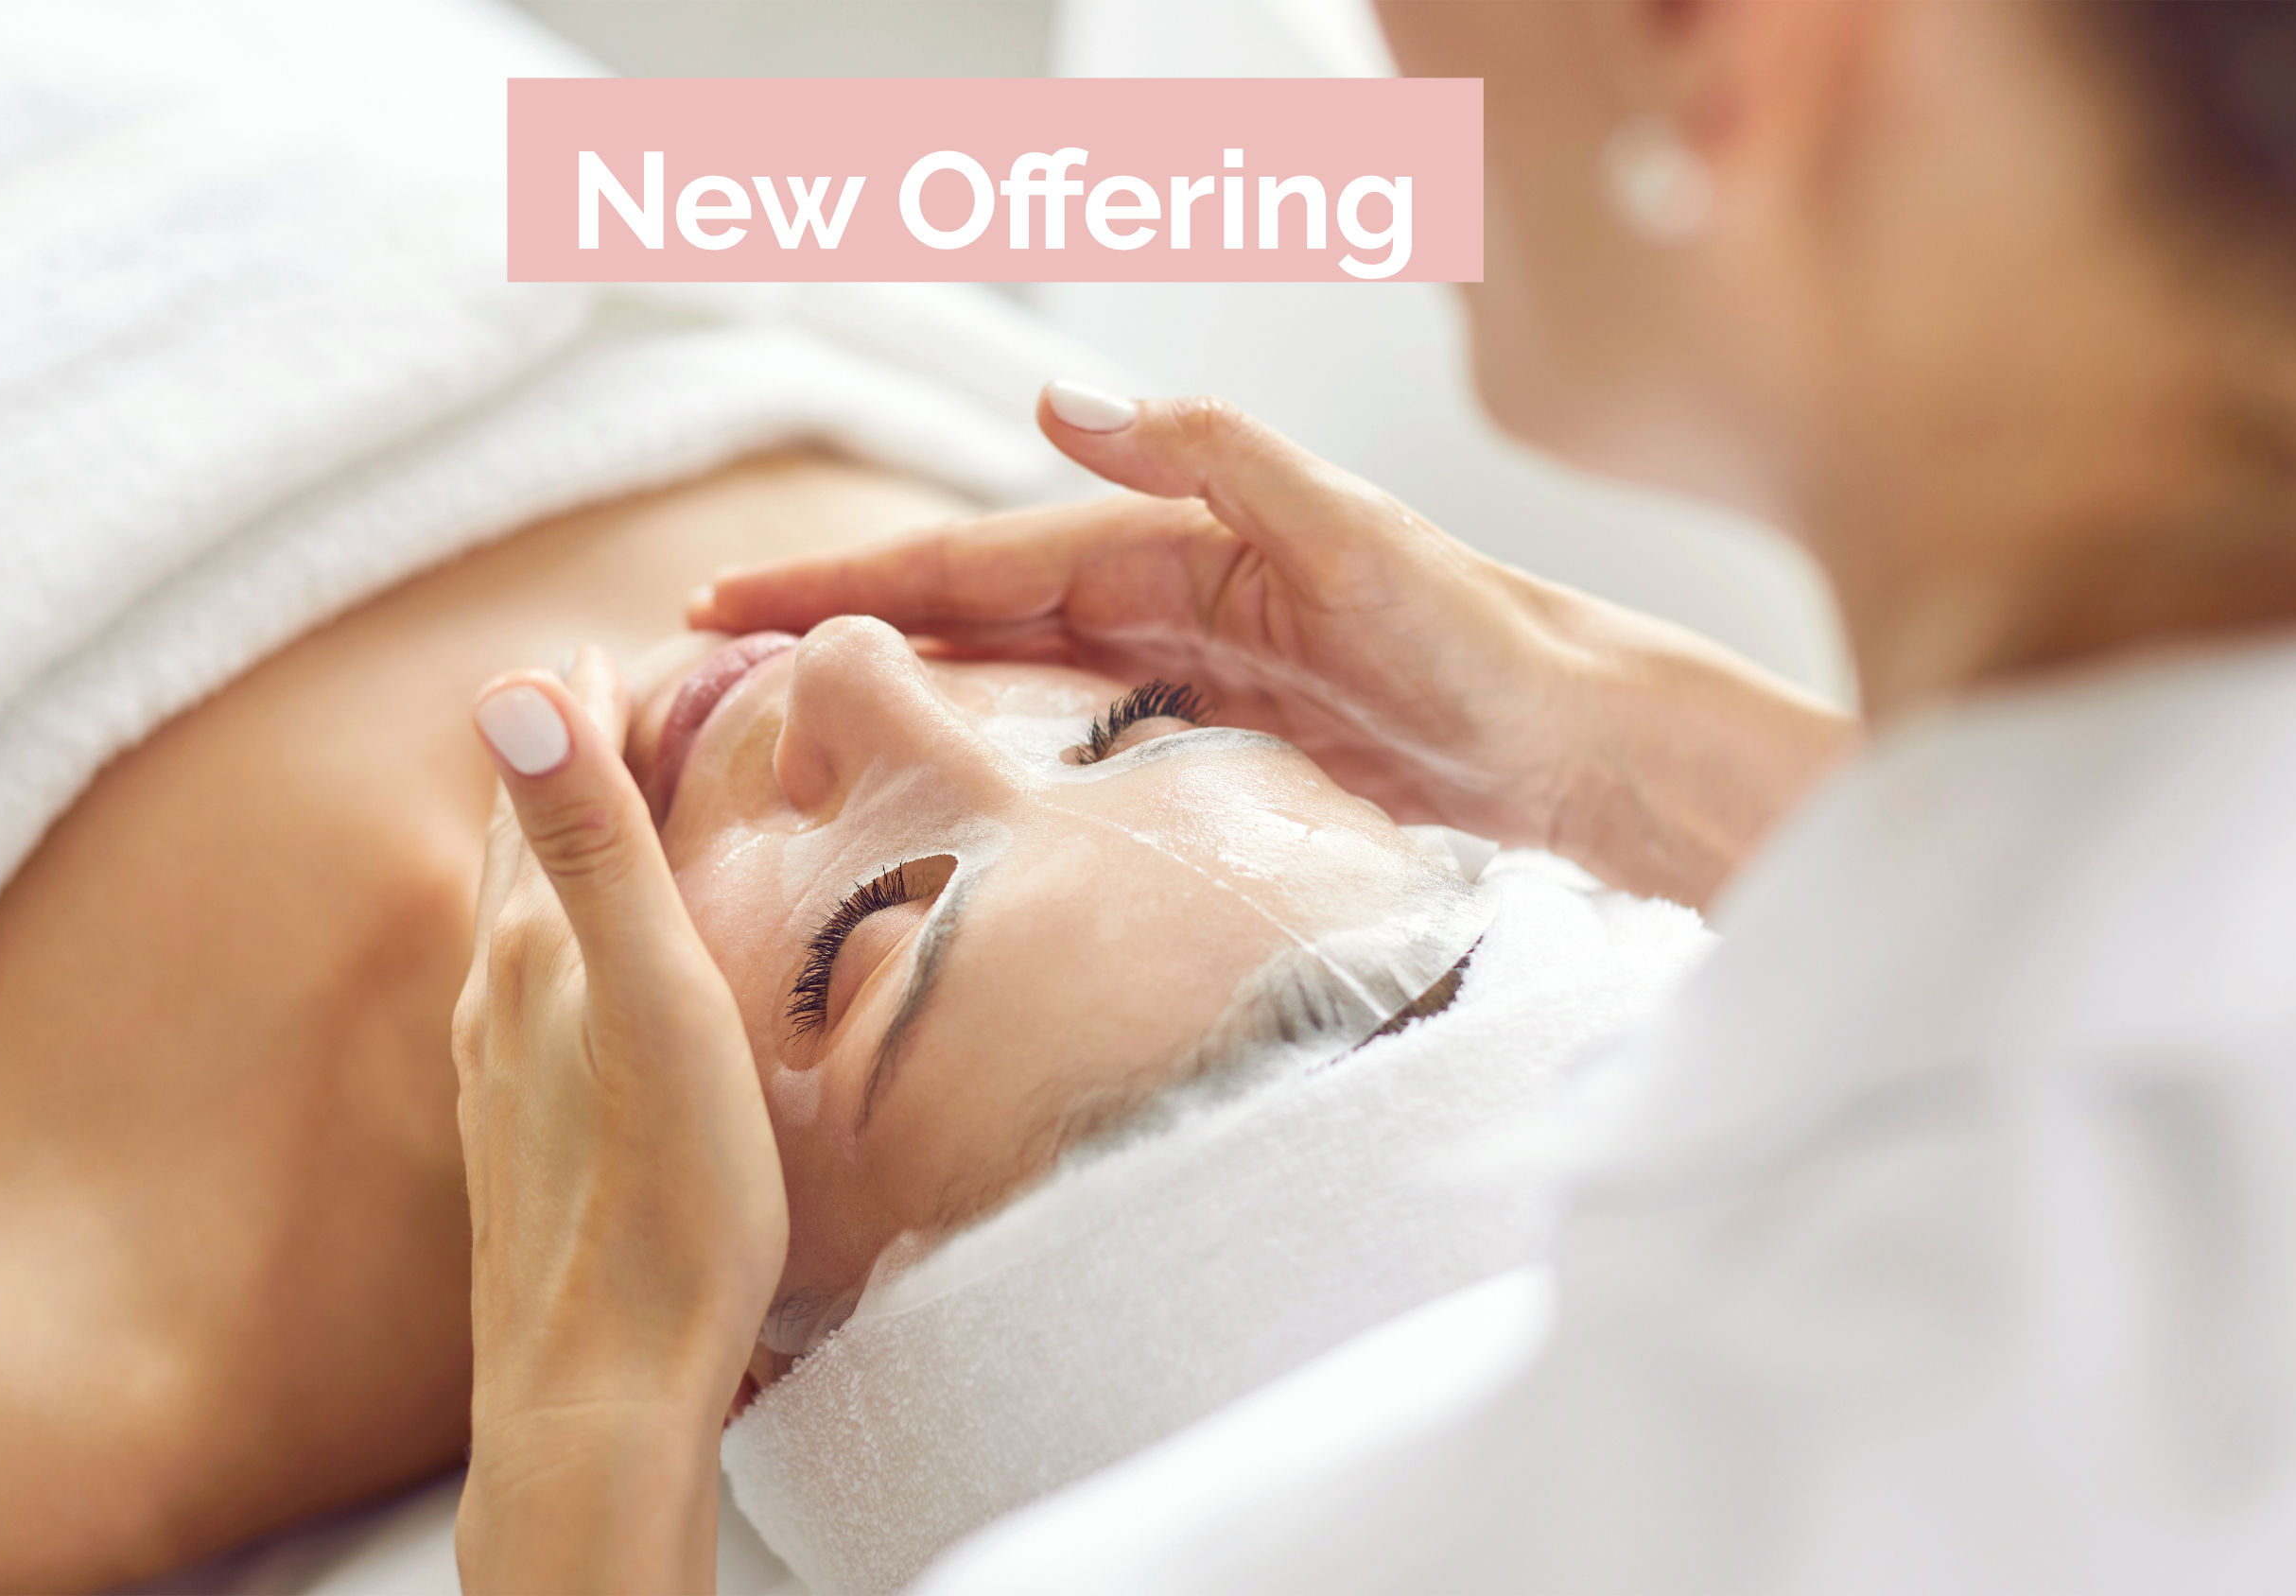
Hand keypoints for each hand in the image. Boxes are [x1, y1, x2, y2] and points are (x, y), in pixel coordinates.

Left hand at [451, 647, 784, 1595]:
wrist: (596, 1399)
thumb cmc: (660, 1210)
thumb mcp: (656, 1004)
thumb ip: (592, 844)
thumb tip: (510, 684)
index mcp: (532, 945)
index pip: (551, 764)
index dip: (604, 686)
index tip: (666, 630)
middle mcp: (495, 994)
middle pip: (529, 830)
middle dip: (586, 747)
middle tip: (654, 687)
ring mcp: (499, 1070)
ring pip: (531, 912)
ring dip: (581, 841)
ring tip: (642, 805)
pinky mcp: (520, 1134)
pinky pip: (545, 989)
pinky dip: (581, 929)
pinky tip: (613, 971)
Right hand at [696, 388, 1849, 904]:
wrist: (1590, 751)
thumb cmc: (1488, 642)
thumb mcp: (1355, 534)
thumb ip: (1217, 459)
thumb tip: (1062, 399)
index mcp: (1176, 543)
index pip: (975, 561)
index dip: (847, 579)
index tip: (728, 604)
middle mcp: (1167, 600)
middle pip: (965, 614)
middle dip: (837, 629)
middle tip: (706, 673)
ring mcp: (1188, 677)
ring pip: (1005, 683)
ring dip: (896, 694)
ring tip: (783, 733)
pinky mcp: (1219, 749)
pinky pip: (1071, 748)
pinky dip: (988, 759)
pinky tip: (935, 800)